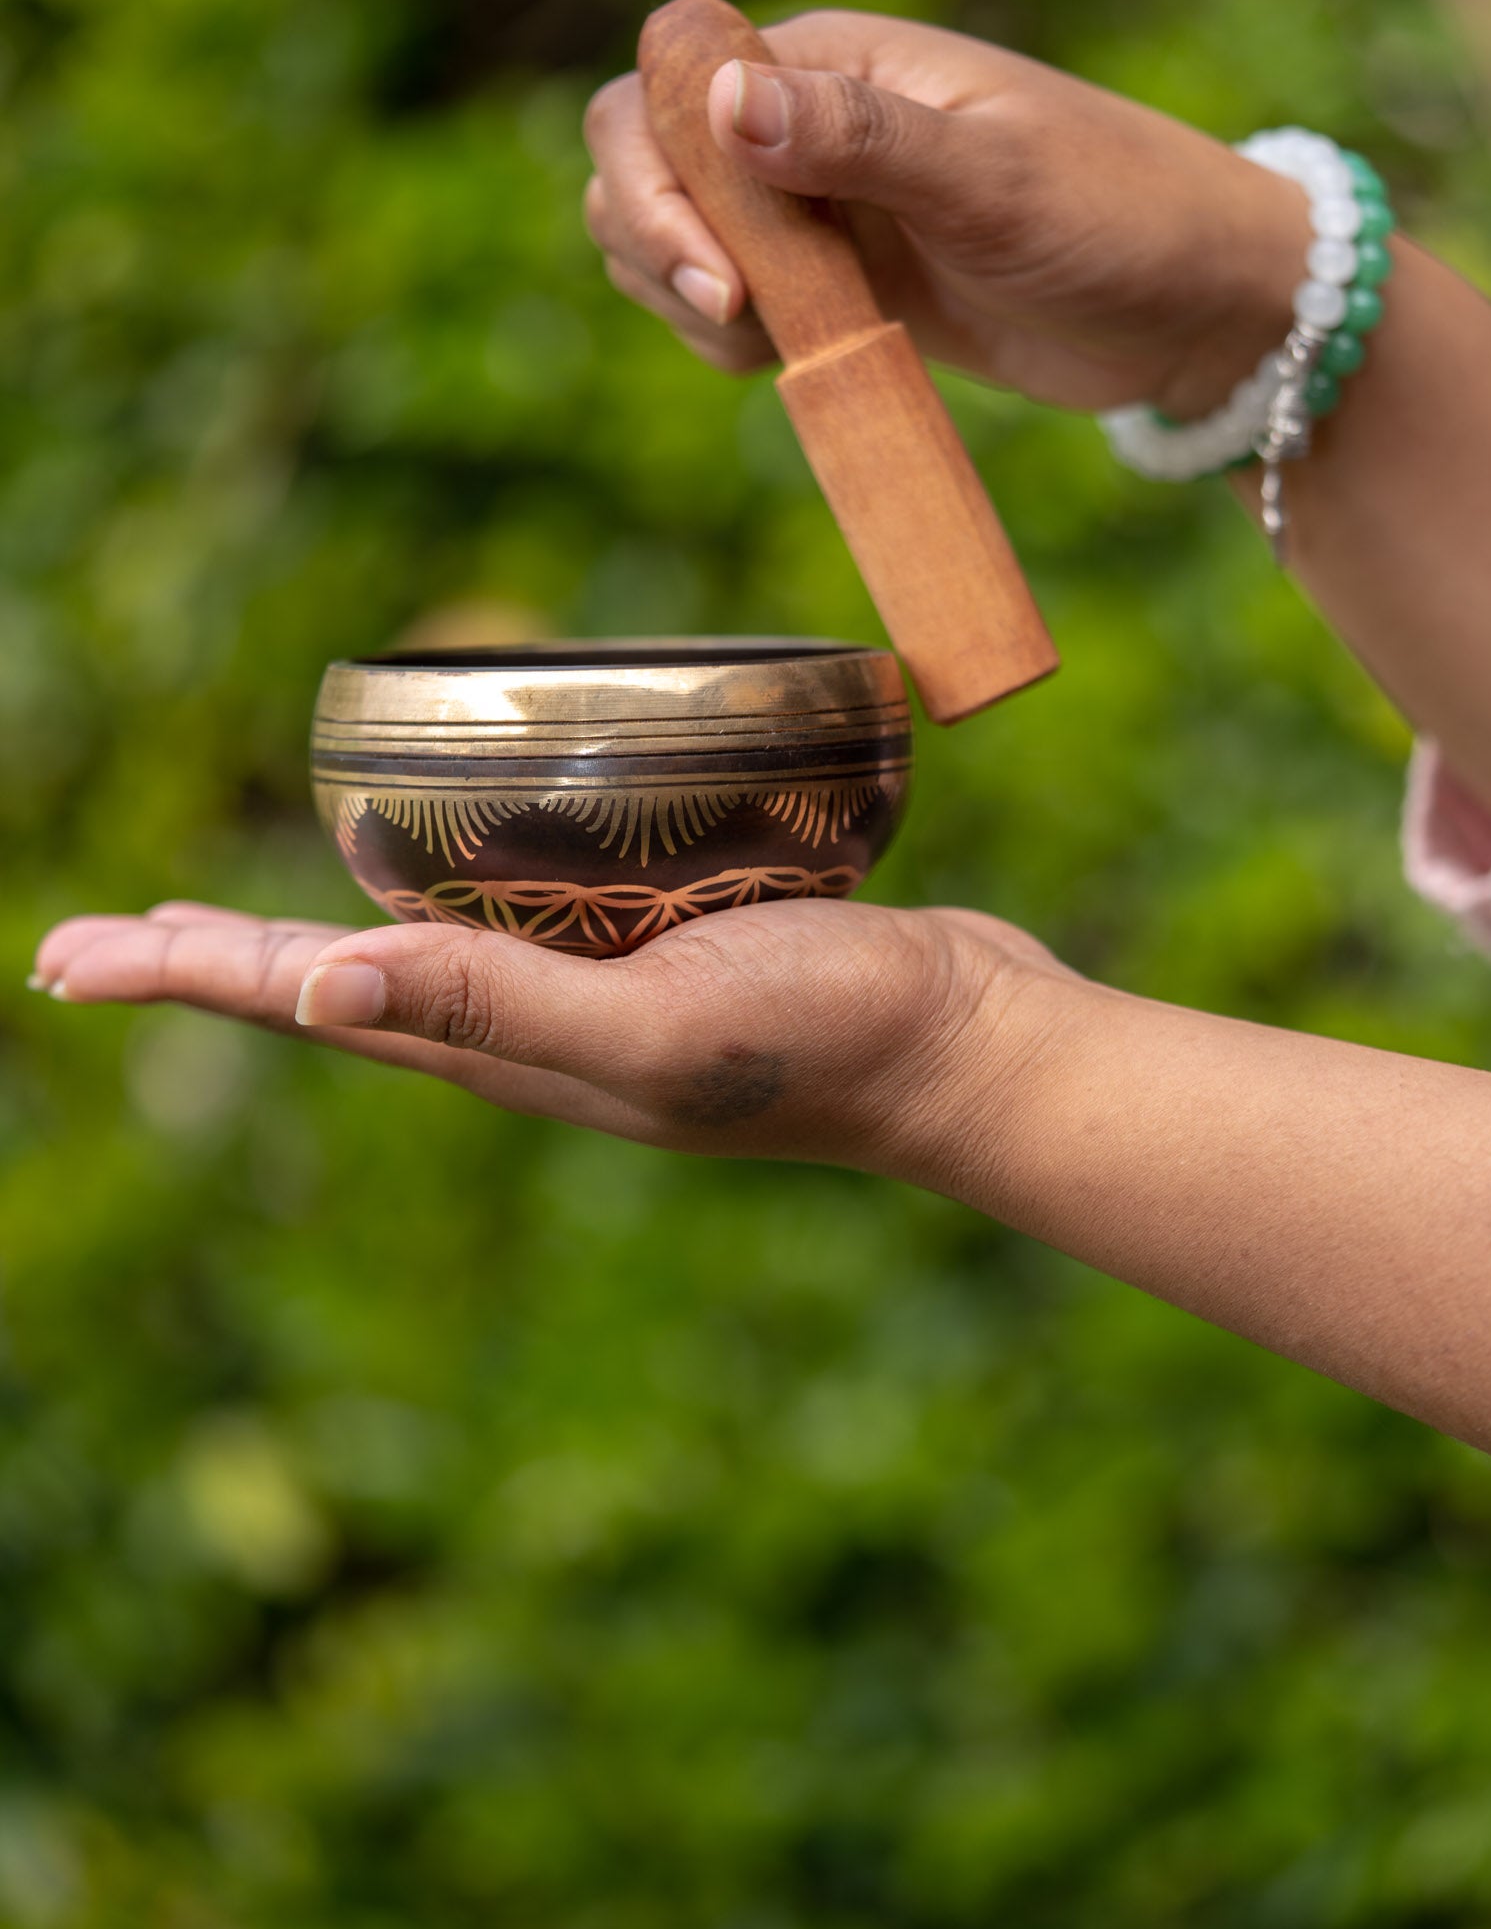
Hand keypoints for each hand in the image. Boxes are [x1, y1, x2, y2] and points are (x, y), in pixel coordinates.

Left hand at [31, 899, 1070, 1175]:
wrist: (963, 1044)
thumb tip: (315, 993)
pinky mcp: (655, 947)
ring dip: (307, 934)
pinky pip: (512, 919)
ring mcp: (591, 991)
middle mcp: (527, 1026)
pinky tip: (440, 878)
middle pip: (332, 984)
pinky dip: (438, 897)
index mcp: (505, 1051)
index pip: (307, 1003)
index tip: (68, 961)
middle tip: (98, 947)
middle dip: (210, 965)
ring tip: (229, 925)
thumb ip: (495, 1005)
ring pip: (412, 953)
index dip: (183, 977)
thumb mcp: (653, 1026)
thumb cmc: (823, 1038)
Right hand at [583, 5, 1308, 419]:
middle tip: (736, 319)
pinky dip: (728, 343)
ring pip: (669, 241)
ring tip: (776, 344)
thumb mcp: (992, 180)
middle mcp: (804, 122)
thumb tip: (724, 100)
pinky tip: (794, 362)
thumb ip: (860, 139)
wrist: (1195, 309)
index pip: (664, 78)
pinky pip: (727, 307)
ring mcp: (815, 207)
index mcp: (832, 61)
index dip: (655, 169)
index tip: (721, 267)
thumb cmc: (1119, 218)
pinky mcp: (835, 283)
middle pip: (639, 160)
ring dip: (682, 297)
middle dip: (655, 243)